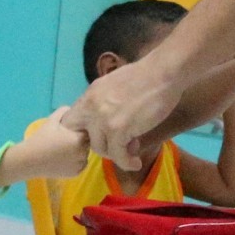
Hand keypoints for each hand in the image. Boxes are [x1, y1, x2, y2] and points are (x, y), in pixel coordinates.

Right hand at [7, 116, 89, 180]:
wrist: (30, 160)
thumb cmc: (41, 139)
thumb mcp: (51, 120)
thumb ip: (64, 111)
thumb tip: (72, 109)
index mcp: (79, 139)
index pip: (88, 131)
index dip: (80, 129)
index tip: (70, 130)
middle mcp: (83, 153)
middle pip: (88, 143)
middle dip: (80, 140)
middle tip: (65, 140)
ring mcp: (80, 165)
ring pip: (85, 154)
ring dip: (79, 151)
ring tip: (64, 149)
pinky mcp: (76, 173)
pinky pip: (81, 164)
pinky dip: (76, 161)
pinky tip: (64, 158)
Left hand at [59, 54, 178, 171]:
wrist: (164, 72)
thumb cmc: (146, 77)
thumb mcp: (114, 87)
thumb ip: (104, 103)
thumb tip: (104, 123)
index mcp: (89, 95)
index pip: (70, 121)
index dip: (82, 133)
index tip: (99, 136)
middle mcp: (91, 106)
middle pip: (81, 138)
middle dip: (97, 144)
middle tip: (115, 145)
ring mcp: (103, 118)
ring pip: (100, 149)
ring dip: (116, 153)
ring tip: (132, 149)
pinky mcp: (119, 129)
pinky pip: (117, 155)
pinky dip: (127, 162)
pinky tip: (135, 162)